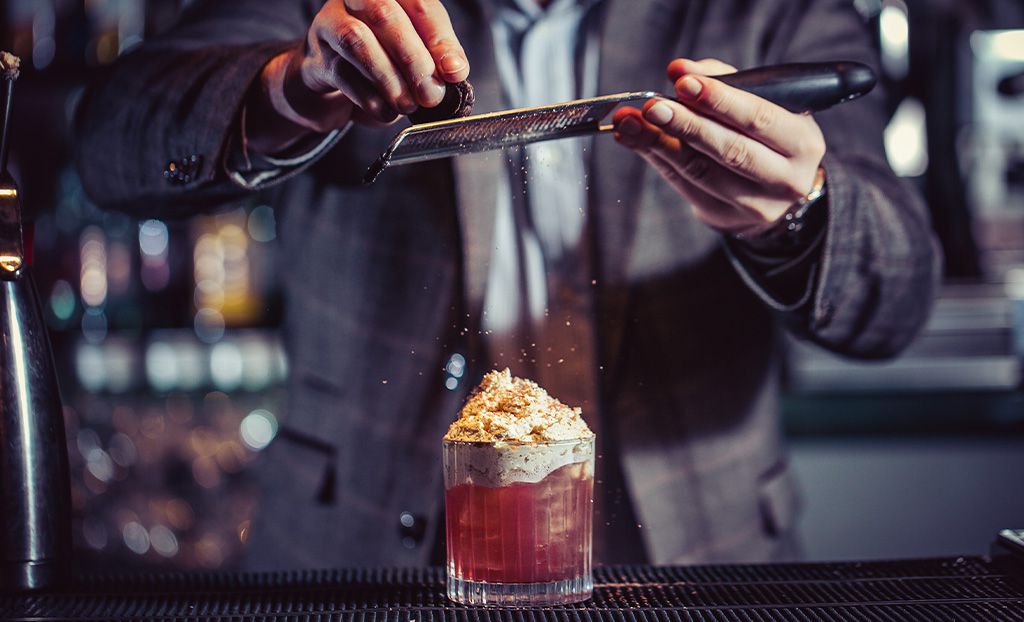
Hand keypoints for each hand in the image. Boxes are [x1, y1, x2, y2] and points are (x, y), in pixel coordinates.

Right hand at [247, 0, 469, 153]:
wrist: (330, 82)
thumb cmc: (379, 61)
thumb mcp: (412, 54)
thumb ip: (435, 57)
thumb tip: (454, 70)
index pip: (418, 3)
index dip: (439, 38)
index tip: (454, 71)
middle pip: (385, 15)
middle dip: (414, 60)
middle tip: (431, 95)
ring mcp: (329, 24)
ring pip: (357, 41)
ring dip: (389, 79)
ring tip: (408, 105)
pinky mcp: (315, 58)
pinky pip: (342, 74)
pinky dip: (370, 98)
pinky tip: (386, 112)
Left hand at [612, 58, 825, 236]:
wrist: (774, 187)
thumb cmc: (766, 132)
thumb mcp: (760, 100)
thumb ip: (721, 79)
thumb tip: (679, 69)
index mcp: (802, 143)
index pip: (759, 119)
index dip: (719, 101)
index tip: (683, 84)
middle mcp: (785, 180)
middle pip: (729, 151)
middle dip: (686, 125)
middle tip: (653, 106)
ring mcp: (755, 206)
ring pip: (700, 171)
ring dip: (659, 143)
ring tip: (630, 122)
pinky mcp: (723, 217)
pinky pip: (683, 184)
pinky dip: (656, 158)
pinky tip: (635, 139)